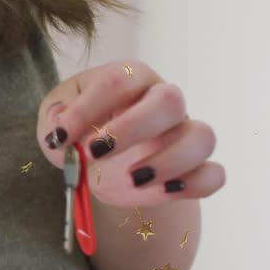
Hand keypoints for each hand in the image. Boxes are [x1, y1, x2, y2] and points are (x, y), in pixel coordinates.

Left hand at [36, 60, 224, 208]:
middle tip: (96, 153)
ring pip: (202, 137)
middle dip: (133, 128)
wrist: (102, 165)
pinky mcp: (194, 168)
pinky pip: (213, 174)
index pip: (119, 80)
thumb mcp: (56, 118)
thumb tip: (62, 131)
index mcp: (130, 79)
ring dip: (168, 161)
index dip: (88, 108)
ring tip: (132, 179)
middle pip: (170, 100)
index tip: (61, 137)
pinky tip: (164, 191)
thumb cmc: (80, 130)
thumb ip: (55, 119)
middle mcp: (163, 101)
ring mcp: (183, 134)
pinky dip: (195, 185)